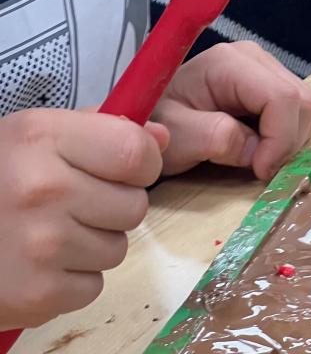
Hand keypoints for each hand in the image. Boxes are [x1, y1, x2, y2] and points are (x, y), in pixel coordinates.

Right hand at [0, 109, 164, 329]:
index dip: (142, 162)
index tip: (125, 167)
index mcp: (44, 138)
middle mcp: (44, 189)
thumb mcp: (37, 135)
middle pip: (134, 206)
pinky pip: (93, 285)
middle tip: (77, 202)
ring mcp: (40, 246)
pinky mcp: (37, 294)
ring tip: (53, 231)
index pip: (135, 153)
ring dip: (95, 242)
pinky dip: (74, 278)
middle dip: (115, 205)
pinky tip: (41, 262)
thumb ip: (102, 128)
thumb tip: (162, 137)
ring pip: (117, 248)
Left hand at [152, 43, 310, 180]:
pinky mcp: (270, 83)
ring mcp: (265, 68)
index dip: (280, 139)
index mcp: (229, 63)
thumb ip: (213, 139)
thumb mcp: (175, 137)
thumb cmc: (157, 124)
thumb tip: (257, 151)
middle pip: (302, 100)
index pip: (281, 97)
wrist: (150, 117)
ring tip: (256, 156)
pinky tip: (259, 145)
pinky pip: (299, 111)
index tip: (259, 170)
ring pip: (307, 106)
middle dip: (287, 142)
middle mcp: (255, 58)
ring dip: (290, 140)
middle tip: (257, 167)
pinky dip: (288, 135)